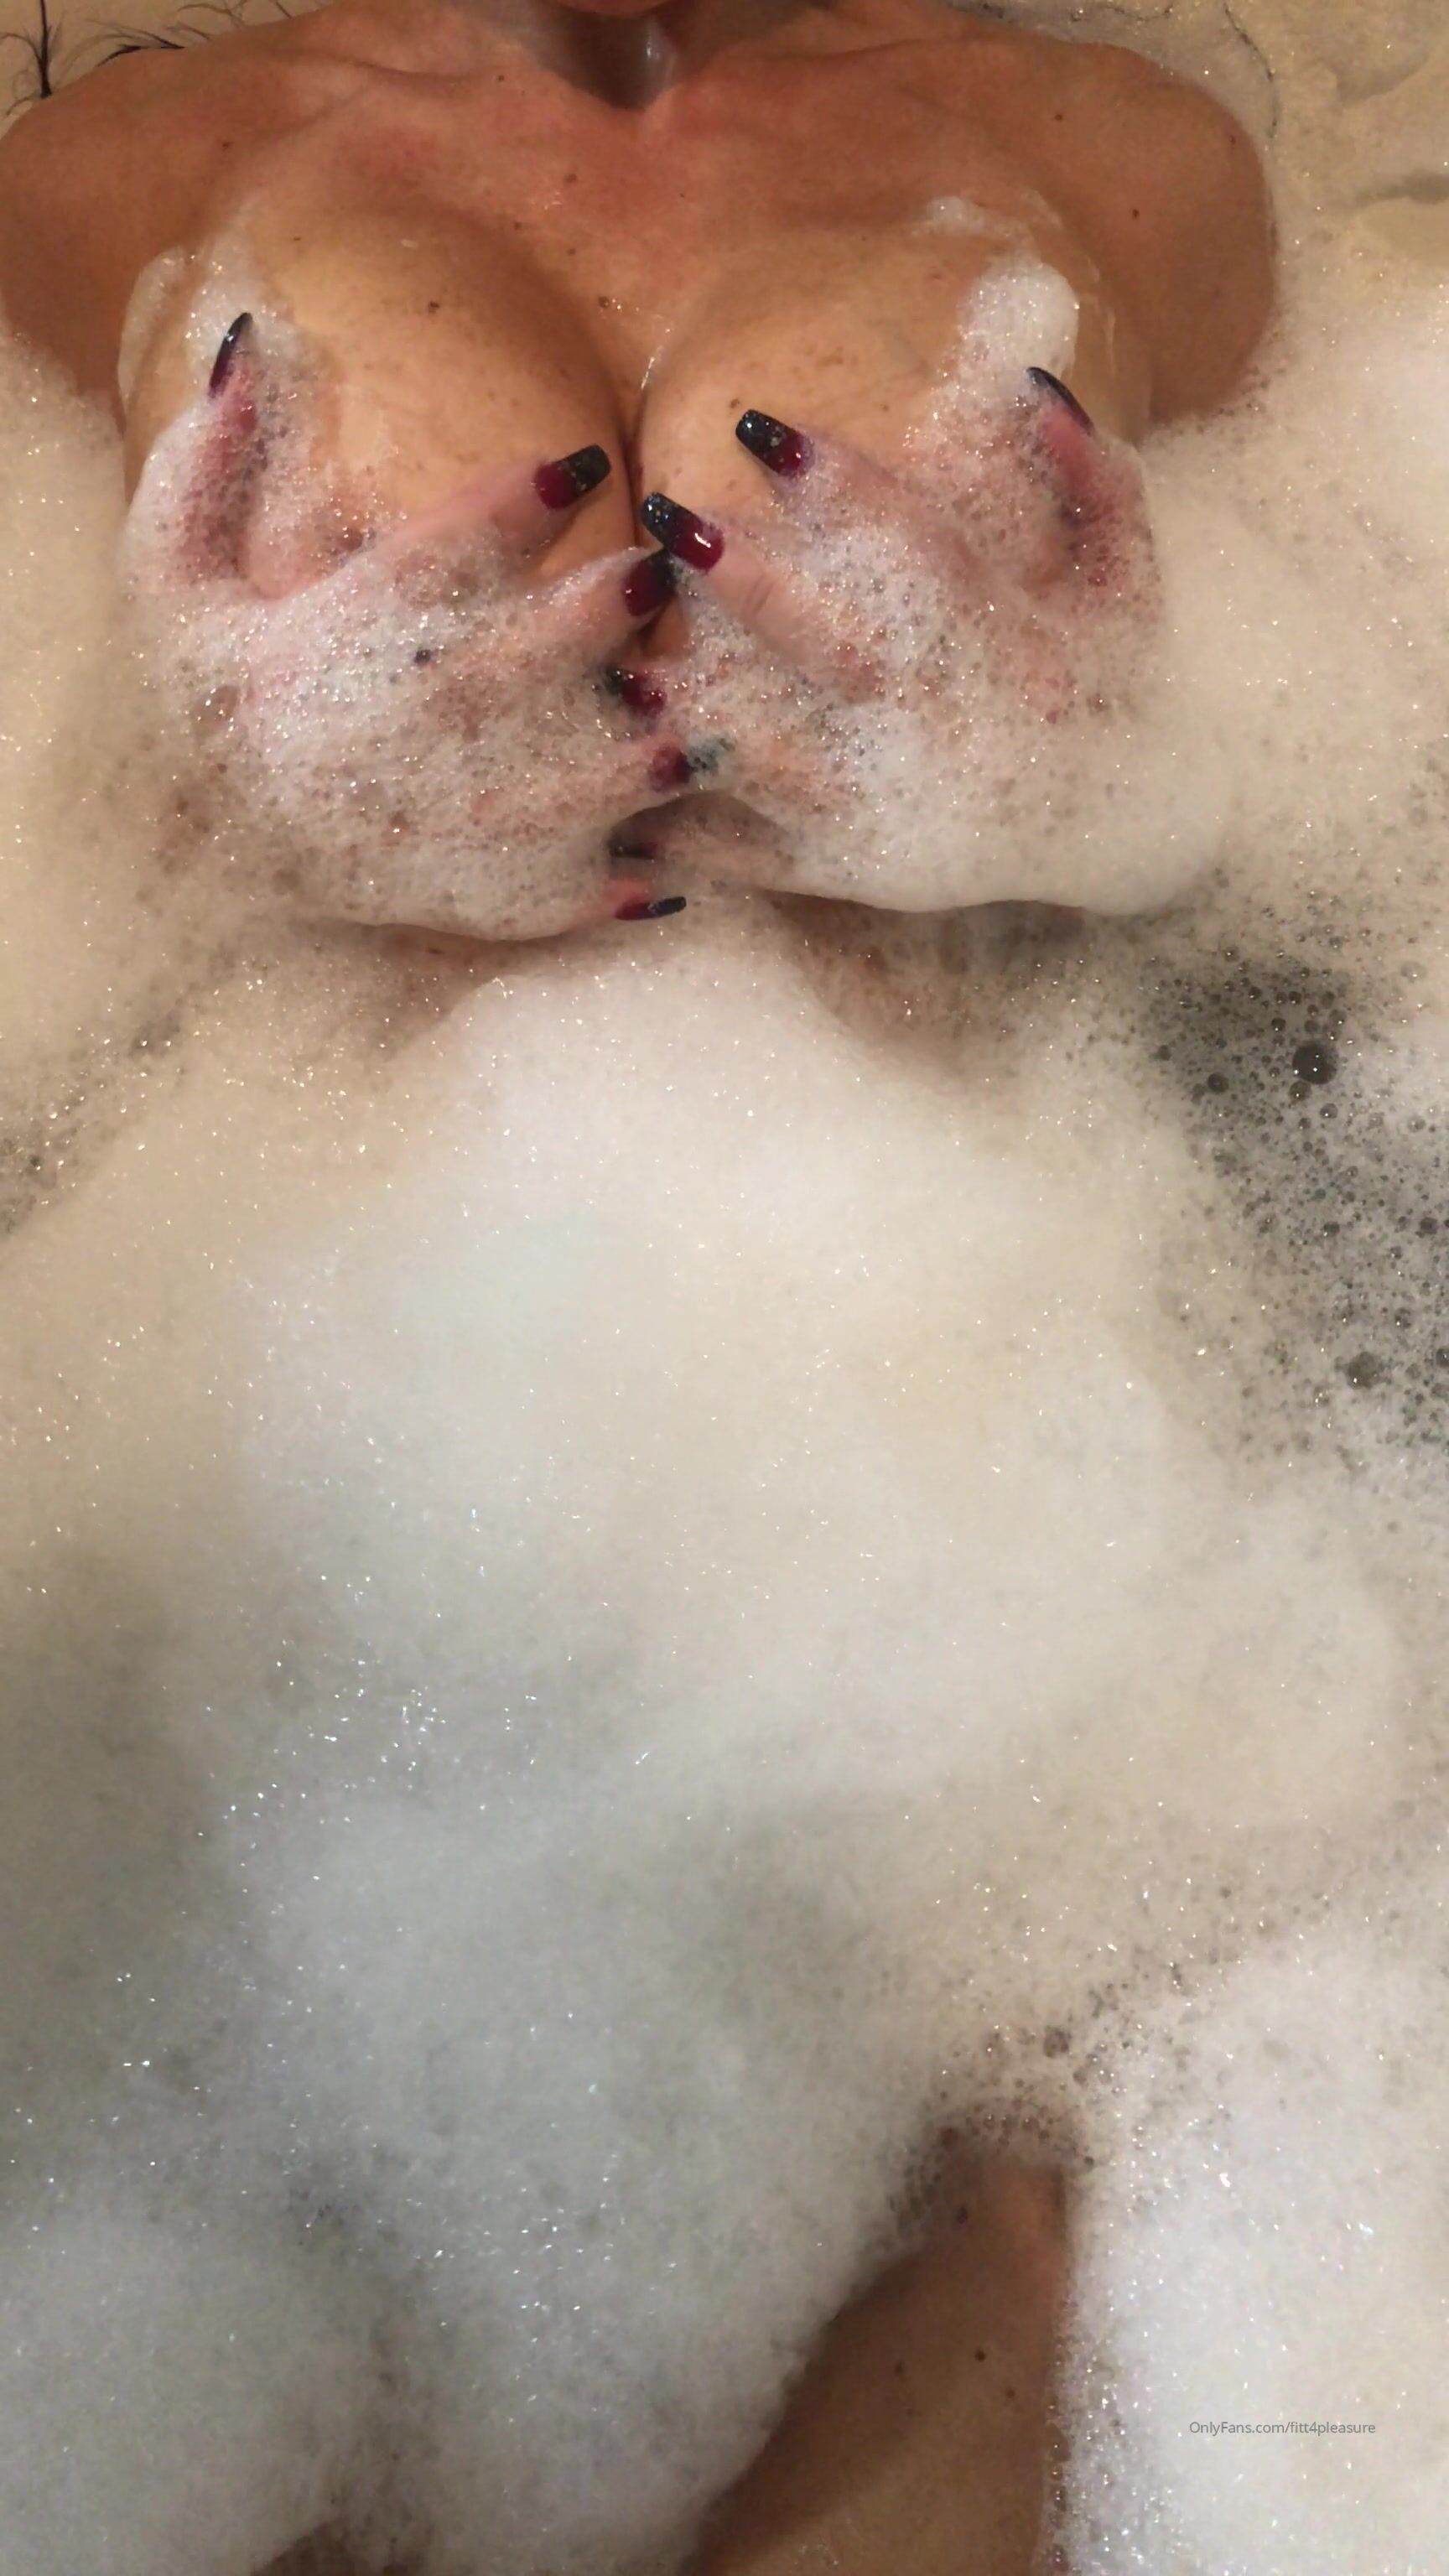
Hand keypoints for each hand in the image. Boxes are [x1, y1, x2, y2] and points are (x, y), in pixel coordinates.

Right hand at [121, 314, 690, 939]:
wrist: (219, 859)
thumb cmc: (212, 699)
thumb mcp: (170, 580)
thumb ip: (203, 462)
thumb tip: (246, 339)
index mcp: (364, 632)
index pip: (462, 543)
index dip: (528, 499)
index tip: (576, 471)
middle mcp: (437, 726)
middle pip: (561, 646)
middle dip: (619, 602)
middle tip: (658, 570)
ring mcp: (491, 820)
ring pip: (621, 769)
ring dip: (669, 733)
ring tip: (695, 703)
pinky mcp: (528, 896)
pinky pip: (626, 874)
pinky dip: (668, 853)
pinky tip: (689, 815)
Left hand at [631, 357, 1175, 917]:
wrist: (1130, 837)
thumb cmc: (1116, 690)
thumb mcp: (1129, 582)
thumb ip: (1096, 482)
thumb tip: (1037, 382)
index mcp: (1009, 647)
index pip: (919, 549)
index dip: (841, 486)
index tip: (766, 431)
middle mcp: (945, 729)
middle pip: (836, 649)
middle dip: (751, 585)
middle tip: (673, 520)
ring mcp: (895, 806)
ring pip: (781, 763)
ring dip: (696, 718)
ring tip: (619, 674)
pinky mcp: (855, 871)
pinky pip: (759, 857)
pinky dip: (691, 837)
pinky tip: (624, 808)